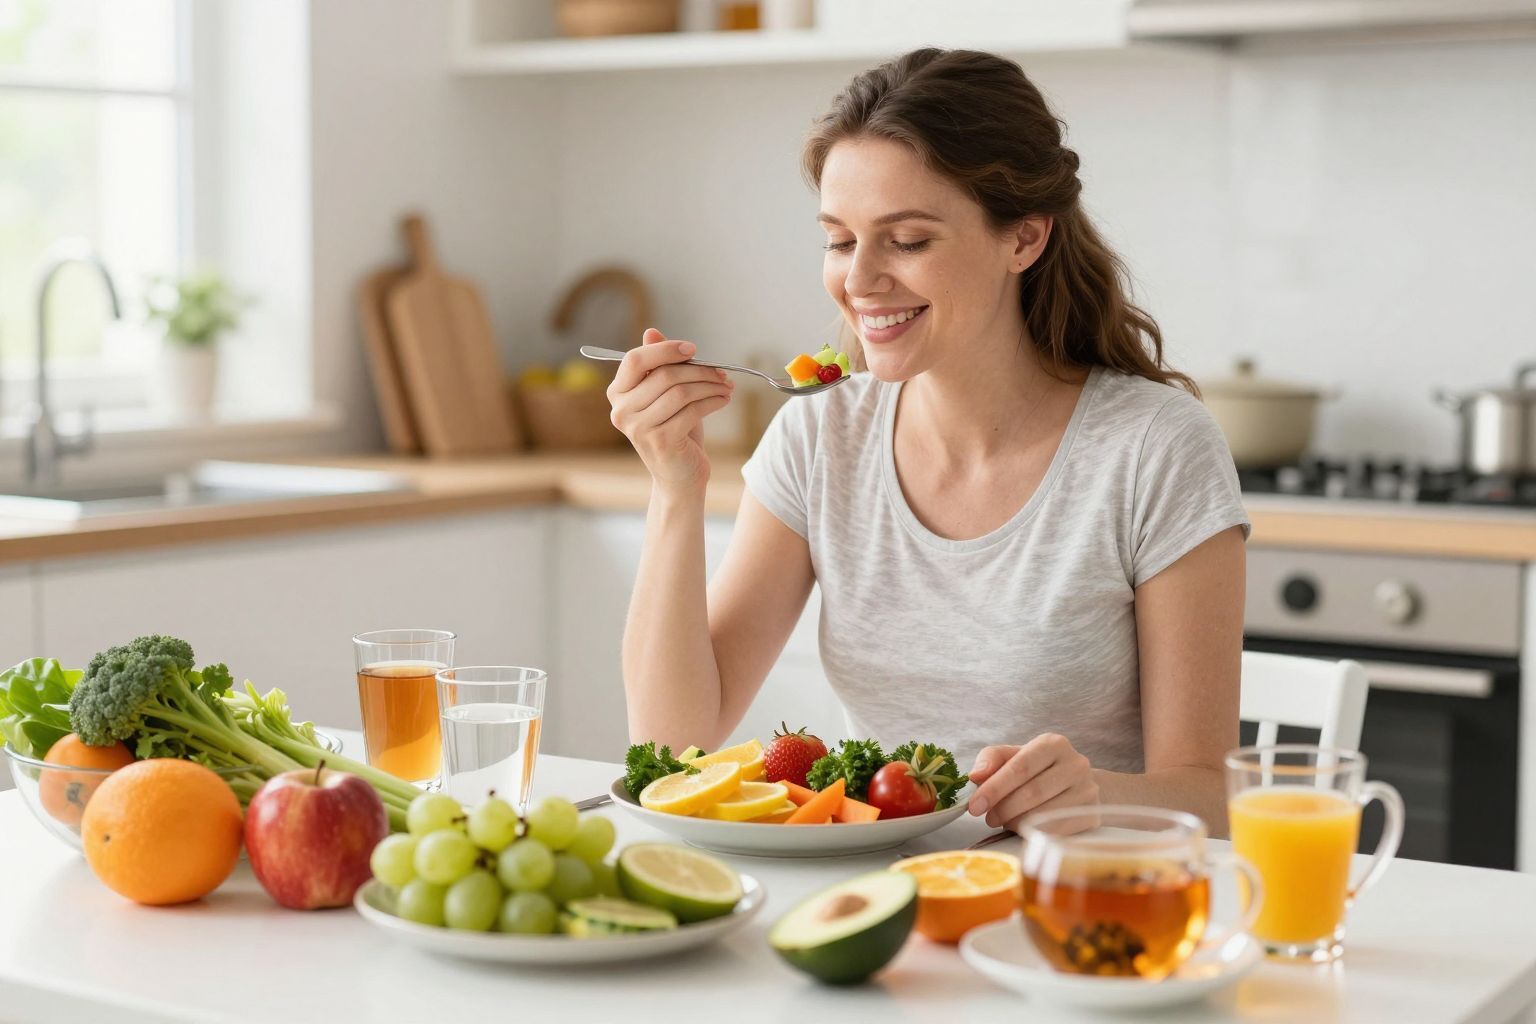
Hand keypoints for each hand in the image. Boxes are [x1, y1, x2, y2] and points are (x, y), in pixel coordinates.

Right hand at [606, 328, 734, 492]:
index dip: (665, 350)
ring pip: (681, 392)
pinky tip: (724, 399)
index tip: (693, 349)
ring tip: (726, 386)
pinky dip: (714, 401)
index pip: (635, 360)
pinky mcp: (661, 441)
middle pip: (664, 375)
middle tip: (721, 371)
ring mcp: (639, 428)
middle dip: (699, 370)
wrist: (679, 476)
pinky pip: (692, 410)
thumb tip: (651, 331)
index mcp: (618, 393)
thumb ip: (657, 365)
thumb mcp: (665, 395)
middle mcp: (621, 411)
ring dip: (710, 385)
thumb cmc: (674, 430)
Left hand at [967, 733, 1099, 831]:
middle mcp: (1076, 764)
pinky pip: (1057, 831)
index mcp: (1053, 744)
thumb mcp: (1013, 756)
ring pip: (1044, 814)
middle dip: (1003, 809)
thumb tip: (975, 776)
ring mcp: (1088, 790)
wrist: (1076, 785)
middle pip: (1032, 792)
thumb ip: (991, 759)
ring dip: (1016, 823)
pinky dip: (1035, 833)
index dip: (994, 788)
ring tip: (1004, 822)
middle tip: (987, 818)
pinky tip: (1025, 829)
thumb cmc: (1037, 770)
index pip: (1020, 767)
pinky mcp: (1093, 814)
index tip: (974, 806)